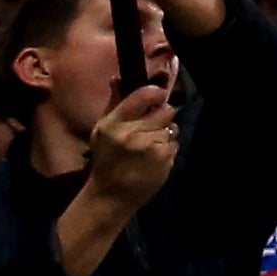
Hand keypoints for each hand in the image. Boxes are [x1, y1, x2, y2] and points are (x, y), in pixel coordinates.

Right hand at [78, 76, 178, 209]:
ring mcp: (149, 147)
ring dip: (164, 135)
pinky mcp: (163, 159)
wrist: (109, 197)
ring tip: (148, 147)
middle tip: (150, 128)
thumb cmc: (105, 161)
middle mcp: (131, 134)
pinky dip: (167, 149)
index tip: (156, 98)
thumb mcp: (101, 132)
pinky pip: (175, 144)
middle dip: (161, 117)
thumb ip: (114, 104)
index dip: (155, 94)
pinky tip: (153, 159)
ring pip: (171, 128)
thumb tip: (117, 78)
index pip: (144, 95)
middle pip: (165, 110)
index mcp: (113, 124)